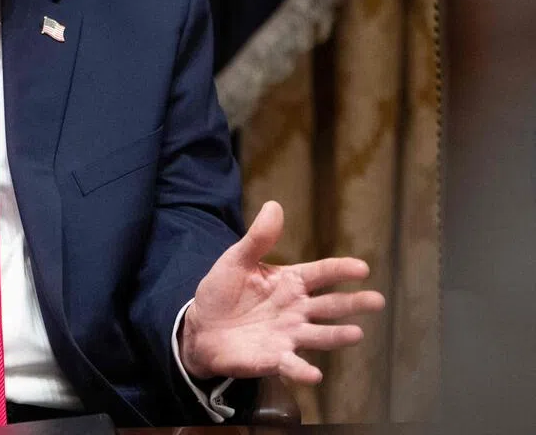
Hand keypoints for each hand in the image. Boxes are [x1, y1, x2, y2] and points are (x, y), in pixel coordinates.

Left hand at [179, 201, 384, 384]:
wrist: (201, 327)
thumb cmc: (223, 292)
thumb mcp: (236, 260)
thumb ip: (258, 239)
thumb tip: (274, 205)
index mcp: (290, 282)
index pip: (321, 274)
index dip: (340, 270)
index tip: (362, 268)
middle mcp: (296, 309)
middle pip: (330, 305)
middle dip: (354, 303)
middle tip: (377, 300)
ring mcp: (289, 335)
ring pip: (320, 335)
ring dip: (337, 336)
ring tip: (356, 333)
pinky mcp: (275, 358)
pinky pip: (292, 365)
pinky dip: (303, 370)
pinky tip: (314, 373)